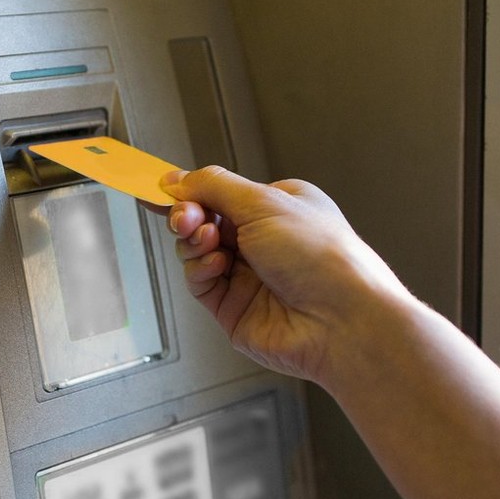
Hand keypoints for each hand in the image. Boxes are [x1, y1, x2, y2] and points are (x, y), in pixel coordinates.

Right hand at [160, 165, 412, 385]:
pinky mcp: (234, 308)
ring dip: (194, 242)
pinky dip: (200, 269)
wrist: (342, 320)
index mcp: (278, 207)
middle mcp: (263, 241)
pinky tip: (216, 265)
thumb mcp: (265, 203)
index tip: (157, 187)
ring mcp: (248, 276)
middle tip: (185, 215)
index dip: (189, 190)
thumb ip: (215, 187)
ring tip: (205, 239)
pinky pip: (201, 282)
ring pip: (197, 252)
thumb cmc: (323, 257)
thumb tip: (179, 178)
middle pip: (204, 221)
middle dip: (189, 215)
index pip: (222, 192)